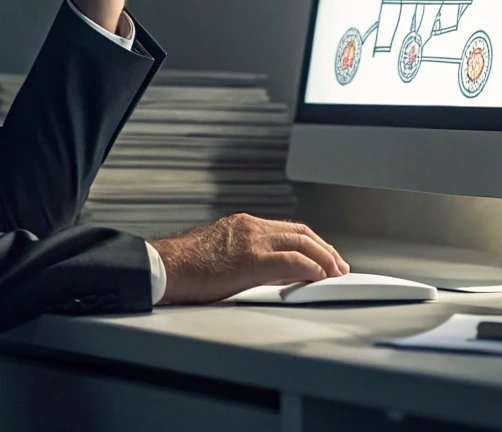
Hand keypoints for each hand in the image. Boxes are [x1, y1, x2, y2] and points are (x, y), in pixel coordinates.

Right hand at [149, 213, 349, 304]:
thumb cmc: (183, 267)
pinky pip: (291, 261)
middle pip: (300, 233)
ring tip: (334, 274)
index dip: (310, 242)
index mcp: (242, 224)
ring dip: (323, 259)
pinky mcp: (251, 259)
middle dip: (324, 250)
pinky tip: (318, 278)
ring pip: (301, 242)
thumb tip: (269, 272)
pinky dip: (310, 268)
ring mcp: (251, 240)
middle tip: (338, 266)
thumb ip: (244, 255)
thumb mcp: (219, 253)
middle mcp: (250, 226)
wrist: (163, 268)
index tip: (322, 256)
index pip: (287, 228)